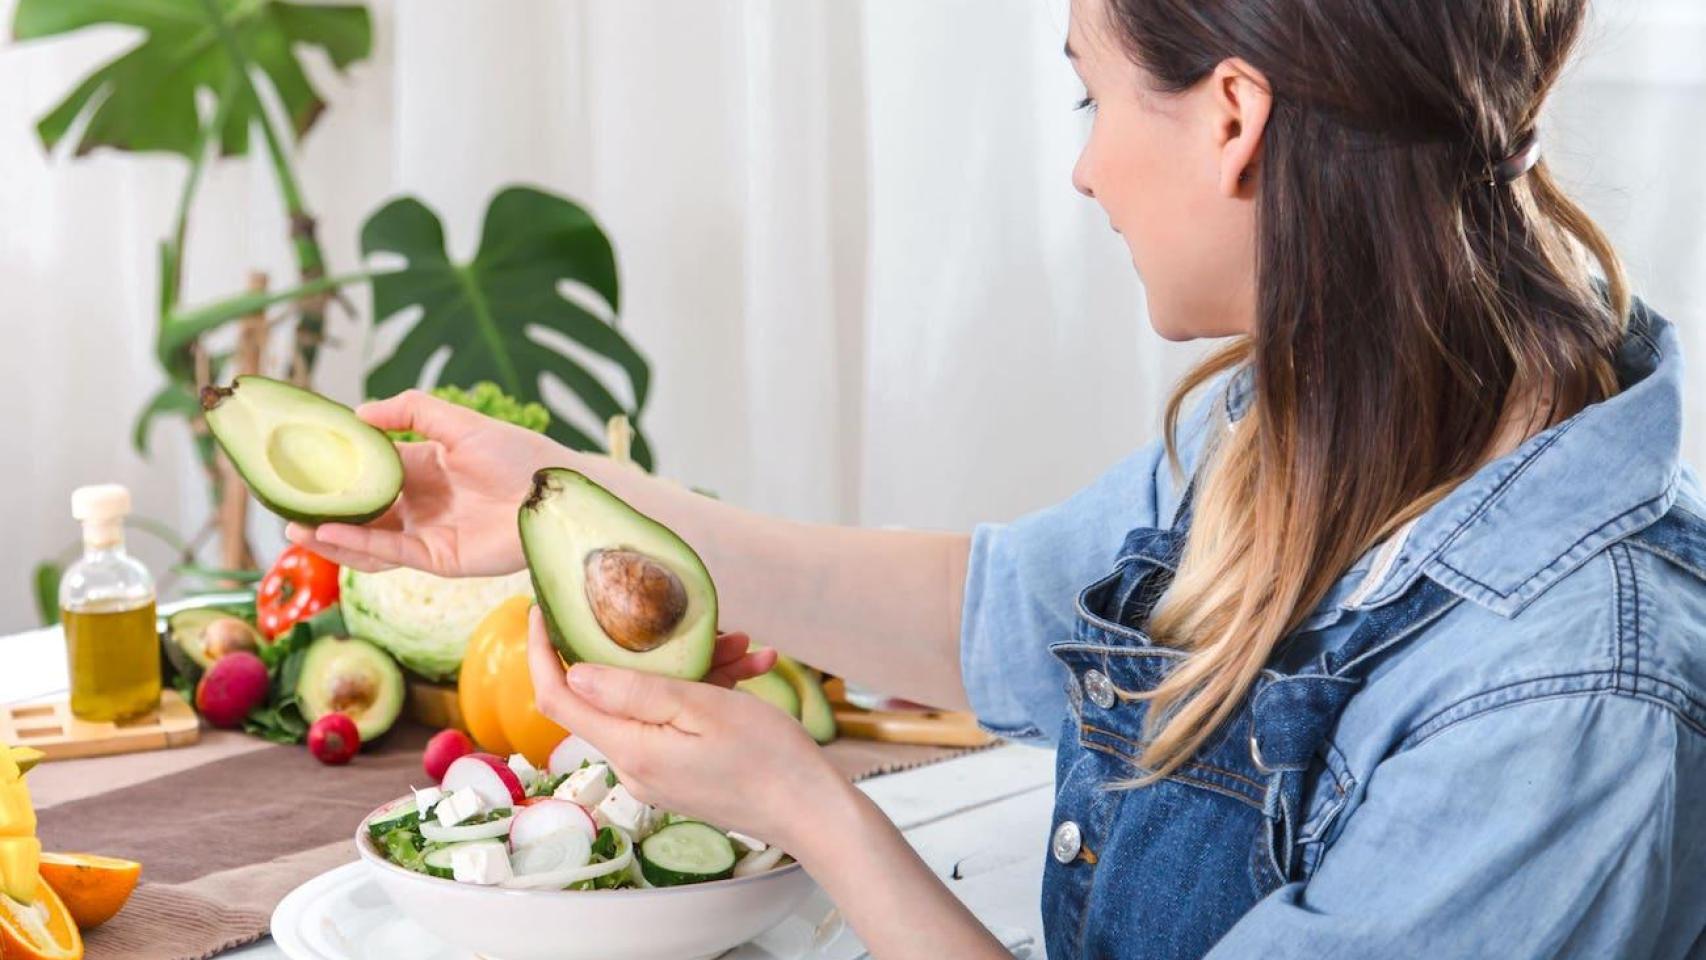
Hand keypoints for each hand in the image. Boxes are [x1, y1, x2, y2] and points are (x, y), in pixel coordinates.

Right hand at [284, 390, 564, 576]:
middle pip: (362, 510)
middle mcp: (420, 503)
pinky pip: (390, 554)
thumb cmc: (517, 453)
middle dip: (323, 510)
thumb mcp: (459, 421)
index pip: (369, 470)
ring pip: (368, 538)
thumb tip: (358, 413)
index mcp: (423, 468)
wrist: (555, 492)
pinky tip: (328, 533)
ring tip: (294, 526)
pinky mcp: (439, 558)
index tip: (298, 464)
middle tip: (282, 504)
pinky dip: (358, 545)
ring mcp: (428, 533)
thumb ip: (411, 410)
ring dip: (331, 535)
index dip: (335, 470)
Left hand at [526, 607, 841, 849]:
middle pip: (612, 695)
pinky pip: (677, 722)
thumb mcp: (701, 708)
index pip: (558, 698)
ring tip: (744, 647)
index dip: (542, 653)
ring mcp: (658, 772)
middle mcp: (634, 765)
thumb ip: (633, 692)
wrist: (813, 812)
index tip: (543, 613)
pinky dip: (709, 693)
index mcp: (629, 748)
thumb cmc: (768, 759)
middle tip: (697, 625)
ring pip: (654, 703)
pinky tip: (750, 670)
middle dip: (647, 651)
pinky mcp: (681, 773)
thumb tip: (576, 673)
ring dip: (695, 668)